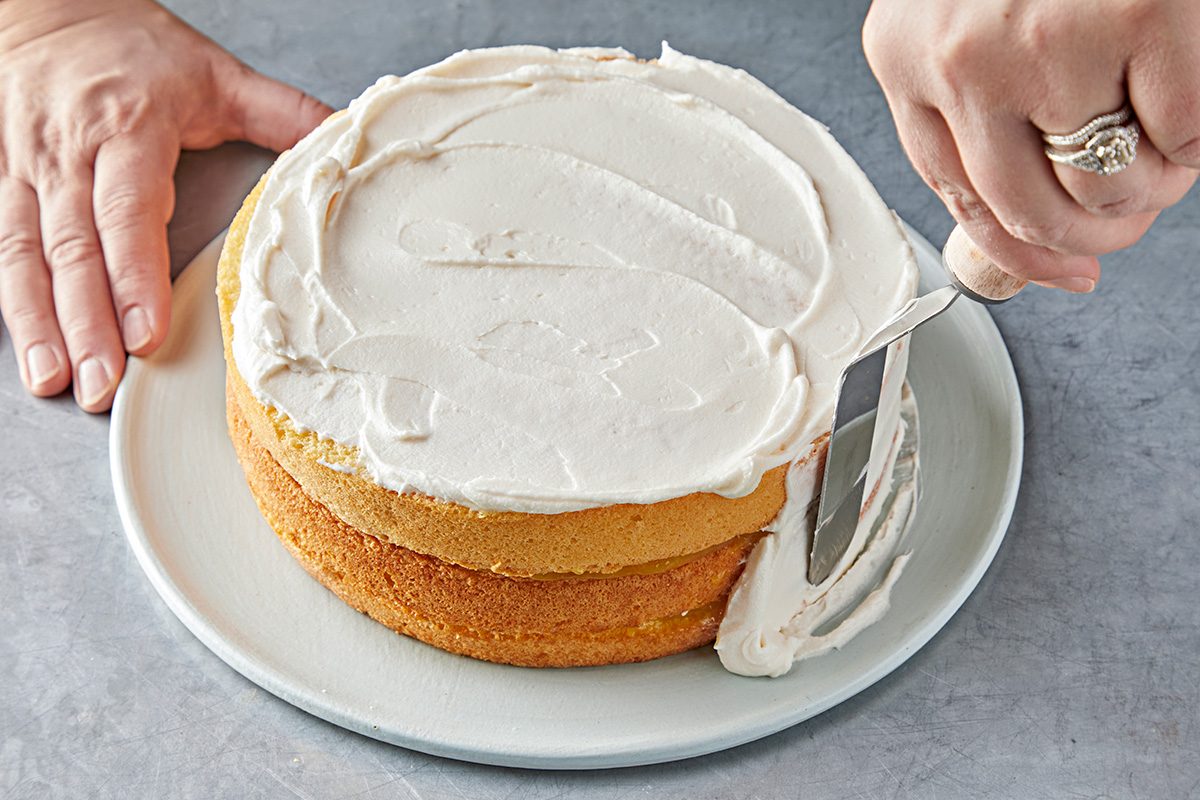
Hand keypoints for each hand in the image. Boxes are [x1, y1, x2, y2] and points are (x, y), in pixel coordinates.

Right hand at [0, 0, 331, 410]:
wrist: (48, 10)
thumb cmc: (134, 51)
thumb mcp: (217, 73)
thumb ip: (282, 113)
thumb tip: (345, 138)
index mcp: (129, 130)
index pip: (127, 209)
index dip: (133, 274)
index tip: (146, 332)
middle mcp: (71, 156)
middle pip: (73, 248)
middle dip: (86, 322)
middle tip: (104, 384)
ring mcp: (30, 173)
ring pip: (28, 256)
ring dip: (42, 326)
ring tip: (57, 384)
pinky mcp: (6, 186)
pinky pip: (6, 250)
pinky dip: (15, 308)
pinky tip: (33, 354)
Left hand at [863, 0, 1198, 290]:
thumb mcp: (970, 25)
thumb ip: (980, 118)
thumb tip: (1024, 245)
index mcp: (906, 57)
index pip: (953, 194)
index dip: (1016, 250)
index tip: (1063, 270)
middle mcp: (957, 56)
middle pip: (1025, 210)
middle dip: (1092, 233)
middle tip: (1131, 216)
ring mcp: (1041, 38)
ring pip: (1102, 188)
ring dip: (1149, 184)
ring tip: (1164, 140)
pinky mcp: (1133, 15)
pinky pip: (1183, 140)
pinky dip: (1196, 137)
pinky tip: (1185, 90)